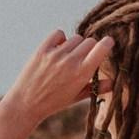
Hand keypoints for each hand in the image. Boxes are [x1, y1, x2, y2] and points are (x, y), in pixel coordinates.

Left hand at [0, 30, 114, 128]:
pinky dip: (60, 39)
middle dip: (89, 48)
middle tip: (82, 59)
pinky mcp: (42, 50)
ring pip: (75, 38)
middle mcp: (70, 61)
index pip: (102, 48)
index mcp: (82, 73)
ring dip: (74, 45)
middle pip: (90, 41)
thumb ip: (95, 88)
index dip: (107, 43)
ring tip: (67, 58)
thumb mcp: (76, 97)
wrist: (25, 105)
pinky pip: (58, 34)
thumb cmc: (53, 103)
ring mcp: (56, 55)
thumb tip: (113, 82)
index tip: (107, 43)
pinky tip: (57, 50)